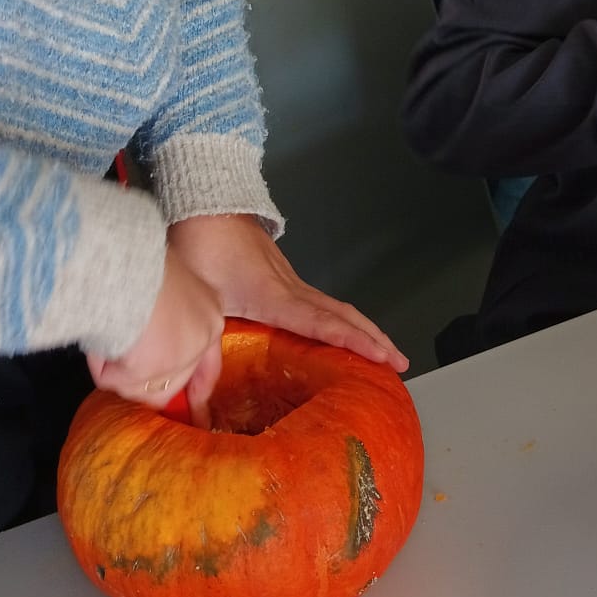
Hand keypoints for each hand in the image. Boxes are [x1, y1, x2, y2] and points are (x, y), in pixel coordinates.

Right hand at [87, 247, 225, 415]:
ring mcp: (180, 355)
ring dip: (114, 369)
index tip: (195, 407)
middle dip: (138, 378)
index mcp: (209, 311)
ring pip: (140, 387)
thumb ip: (160, 313)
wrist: (124, 256)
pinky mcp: (152, 368)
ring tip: (104, 336)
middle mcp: (203, 335)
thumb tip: (136, 343)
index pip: (210, 361)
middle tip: (113, 358)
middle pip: (171, 381)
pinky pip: (114, 381)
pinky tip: (100, 339)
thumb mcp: (159, 281)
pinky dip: (101, 366)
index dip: (200, 384)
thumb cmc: (135, 259)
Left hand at [167, 213, 408, 375]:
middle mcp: (290, 288)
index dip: (354, 342)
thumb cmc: (201, 244)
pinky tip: (343, 333)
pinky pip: (322, 302)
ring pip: (336, 307)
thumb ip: (200, 347)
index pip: (322, 324)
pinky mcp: (284, 277)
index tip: (382, 357)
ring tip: (383, 354)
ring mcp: (290, 280)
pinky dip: (343, 319)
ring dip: (363, 329)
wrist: (206, 202)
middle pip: (343, 314)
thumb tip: (196, 394)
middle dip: (375, 339)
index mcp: (272, 297)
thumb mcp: (198, 297)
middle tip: (400, 364)